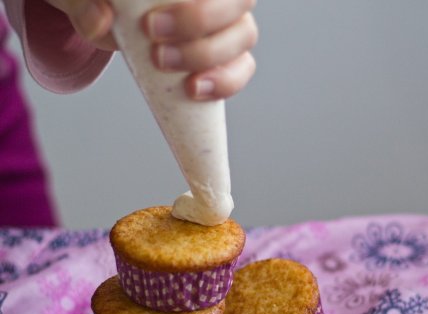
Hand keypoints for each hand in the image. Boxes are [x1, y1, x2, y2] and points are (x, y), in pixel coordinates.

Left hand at [44, 0, 257, 99]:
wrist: (109, 16)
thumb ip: (81, 3)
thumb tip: (101, 19)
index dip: (200, 3)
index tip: (152, 22)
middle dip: (200, 22)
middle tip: (156, 45)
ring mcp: (228, 22)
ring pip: (244, 34)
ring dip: (209, 55)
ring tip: (165, 65)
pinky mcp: (229, 57)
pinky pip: (242, 69)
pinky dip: (224, 82)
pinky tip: (194, 89)